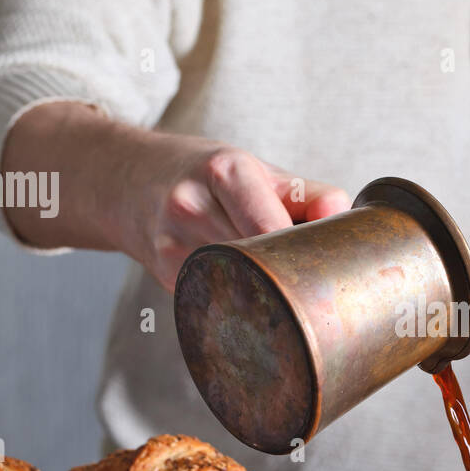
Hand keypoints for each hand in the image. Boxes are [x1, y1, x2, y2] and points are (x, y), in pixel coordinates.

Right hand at [1, 102, 348, 290]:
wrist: (126, 181)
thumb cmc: (204, 175)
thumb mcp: (255, 170)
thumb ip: (308, 195)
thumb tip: (343, 219)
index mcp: (224, 170)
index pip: (274, 227)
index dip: (302, 252)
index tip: (324, 264)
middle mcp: (192, 206)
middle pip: (260, 259)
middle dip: (290, 274)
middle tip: (316, 284)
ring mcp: (174, 246)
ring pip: (242, 285)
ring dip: (269, 291)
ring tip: (286, 286)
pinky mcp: (167, 279)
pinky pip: (219, 299)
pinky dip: (242, 300)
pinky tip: (253, 294)